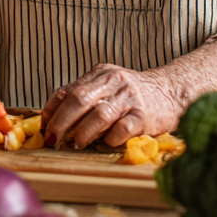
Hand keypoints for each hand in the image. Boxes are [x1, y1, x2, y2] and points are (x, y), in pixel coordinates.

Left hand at [40, 64, 181, 148]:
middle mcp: (114, 82)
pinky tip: (105, 143)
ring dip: (83, 132)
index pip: (68, 90)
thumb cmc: (132, 95)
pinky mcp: (143, 116)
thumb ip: (85, 97)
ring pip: (99, 115)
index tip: (44, 126)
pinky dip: (109, 139)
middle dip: (61, 121)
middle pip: (79, 100)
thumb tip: (54, 120)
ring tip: (77, 143)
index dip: (52, 110)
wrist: (171, 91)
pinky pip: (121, 130)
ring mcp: (129, 98)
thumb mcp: (107, 87)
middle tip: (53, 138)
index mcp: (100, 74)